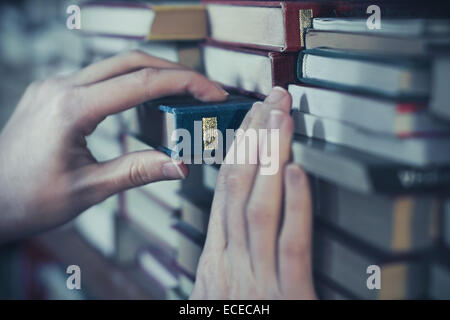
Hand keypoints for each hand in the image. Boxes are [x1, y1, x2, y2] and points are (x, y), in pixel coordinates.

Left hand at [0, 50, 227, 243]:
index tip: (212, 93)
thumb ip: (137, 171)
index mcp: (70, 109)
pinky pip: (100, 76)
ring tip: (184, 93)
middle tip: (205, 89)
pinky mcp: (55, 93)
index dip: (184, 85)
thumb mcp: (88, 189)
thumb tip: (181, 164)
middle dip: (174, 71)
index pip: (141, 82)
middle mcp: (60, 87)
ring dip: (154, 73)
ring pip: (116, 64)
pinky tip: (147, 97)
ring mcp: (55, 86)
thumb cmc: (27, 199)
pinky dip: (132, 81)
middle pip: (131, 61)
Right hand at [190, 87, 315, 299]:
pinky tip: (298, 173)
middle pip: (238, 187)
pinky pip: (289, 242)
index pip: (222, 191)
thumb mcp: (217, 292)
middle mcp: (229, 262)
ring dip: (271, 158)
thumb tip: (230, 223)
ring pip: (259, 205)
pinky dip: (294, 204)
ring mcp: (256, 277)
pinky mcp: (288, 295)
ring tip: (281, 120)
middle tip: (267, 102)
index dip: (237, 151)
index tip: (249, 121)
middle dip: (253, 139)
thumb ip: (225, 256)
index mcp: (214, 261)